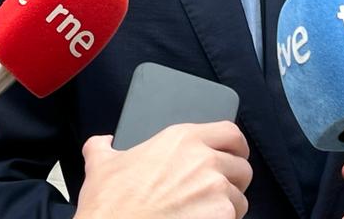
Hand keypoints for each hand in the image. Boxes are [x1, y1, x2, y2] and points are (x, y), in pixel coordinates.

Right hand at [75, 121, 251, 218]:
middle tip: (216, 190)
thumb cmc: (111, 205)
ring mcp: (216, 189)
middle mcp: (205, 159)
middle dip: (233, 180)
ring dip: (227, 206)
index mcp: (182, 139)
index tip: (231, 155)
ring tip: (204, 213)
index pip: (230, 132)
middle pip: (242, 166)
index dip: (234, 146)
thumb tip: (102, 142)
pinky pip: (235, 218)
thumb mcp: (101, 165)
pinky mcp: (222, 216)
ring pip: (240, 197)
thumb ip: (104, 147)